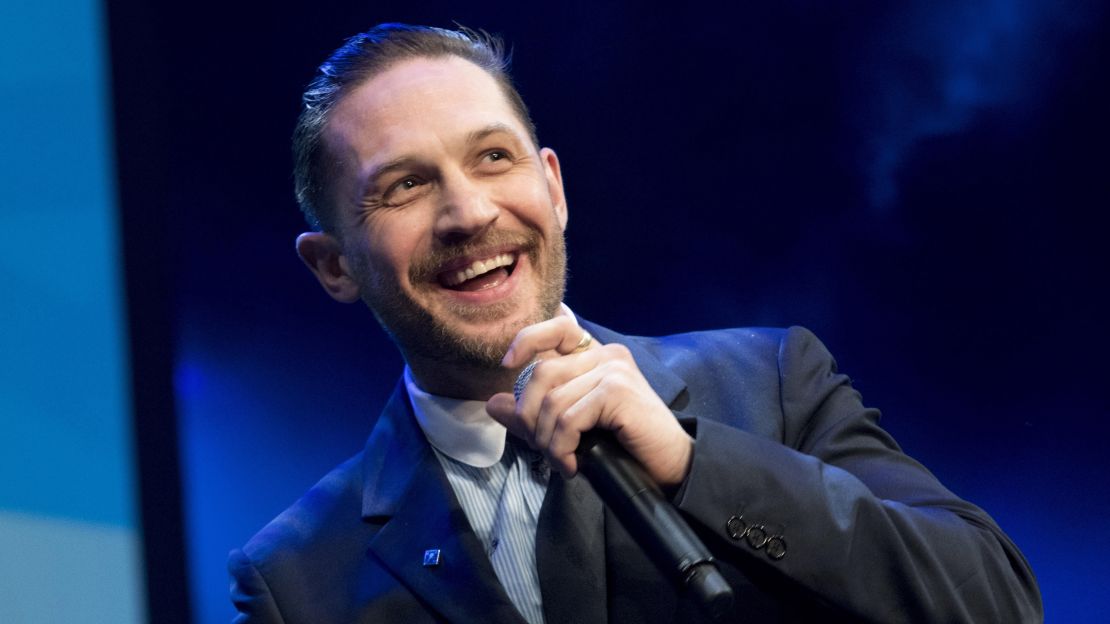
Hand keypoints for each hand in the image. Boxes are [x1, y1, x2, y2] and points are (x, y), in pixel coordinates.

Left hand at [486, 316, 693, 487]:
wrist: (668, 466)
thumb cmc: (622, 446)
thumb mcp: (571, 427)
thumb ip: (533, 413)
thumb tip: (492, 403)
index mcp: (595, 356)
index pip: (557, 328)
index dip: (527, 340)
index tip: (508, 366)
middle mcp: (606, 355)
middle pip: (541, 374)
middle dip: (530, 418)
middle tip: (543, 448)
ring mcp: (613, 370)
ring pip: (552, 401)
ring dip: (547, 441)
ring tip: (562, 460)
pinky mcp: (617, 391)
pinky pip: (568, 419)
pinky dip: (562, 448)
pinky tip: (574, 464)